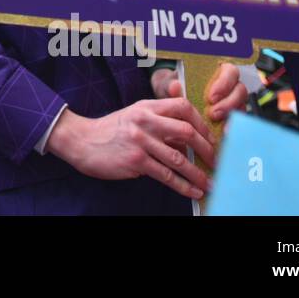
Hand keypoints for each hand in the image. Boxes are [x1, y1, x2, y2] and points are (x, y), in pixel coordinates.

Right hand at [46, 98, 215, 199]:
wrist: (82, 141)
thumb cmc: (112, 129)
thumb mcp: (134, 114)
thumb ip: (160, 116)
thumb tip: (188, 128)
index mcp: (147, 106)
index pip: (182, 107)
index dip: (201, 122)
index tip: (210, 137)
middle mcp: (145, 120)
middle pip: (186, 131)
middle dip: (206, 149)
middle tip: (216, 161)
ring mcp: (140, 141)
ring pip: (179, 158)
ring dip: (198, 173)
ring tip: (209, 182)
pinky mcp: (136, 161)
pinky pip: (166, 175)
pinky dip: (183, 185)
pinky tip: (192, 191)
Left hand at [160, 62, 248, 123]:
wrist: (168, 103)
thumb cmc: (172, 88)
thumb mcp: (168, 84)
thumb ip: (171, 84)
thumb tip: (175, 86)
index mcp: (217, 72)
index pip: (230, 71)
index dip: (225, 83)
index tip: (212, 97)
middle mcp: (228, 86)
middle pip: (240, 91)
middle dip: (228, 104)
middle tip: (214, 114)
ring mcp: (231, 102)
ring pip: (241, 108)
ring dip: (232, 118)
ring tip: (221, 128)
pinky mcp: (230, 118)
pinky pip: (237, 122)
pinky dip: (232, 129)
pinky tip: (224, 136)